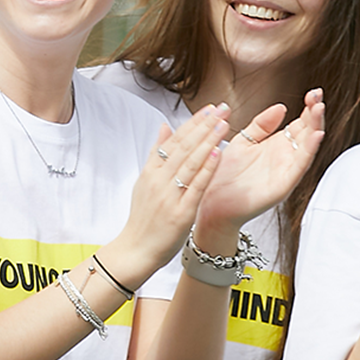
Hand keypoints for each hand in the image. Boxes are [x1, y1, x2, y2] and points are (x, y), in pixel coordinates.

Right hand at [112, 105, 228, 281]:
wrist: (135, 250)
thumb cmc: (143, 219)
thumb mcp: (144, 183)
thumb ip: (156, 155)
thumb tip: (165, 126)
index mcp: (151, 172)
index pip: (174, 141)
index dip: (193, 123)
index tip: (210, 108)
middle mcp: (159, 181)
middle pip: (184, 147)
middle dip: (205, 126)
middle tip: (222, 109)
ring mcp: (169, 196)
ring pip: (190, 163)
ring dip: (208, 141)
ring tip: (223, 124)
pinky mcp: (180, 213)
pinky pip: (195, 187)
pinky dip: (207, 169)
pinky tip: (218, 154)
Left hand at [197, 88, 325, 231]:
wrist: (209, 201)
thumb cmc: (224, 174)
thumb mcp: (243, 142)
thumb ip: (261, 125)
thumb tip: (282, 106)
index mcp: (276, 146)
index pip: (300, 123)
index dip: (308, 108)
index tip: (313, 92)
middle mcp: (284, 158)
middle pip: (307, 132)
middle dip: (315, 114)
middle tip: (318, 95)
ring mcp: (285, 172)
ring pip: (307, 148)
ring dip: (315, 128)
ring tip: (319, 110)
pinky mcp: (281, 186)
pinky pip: (299, 167)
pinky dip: (308, 151)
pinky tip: (315, 136)